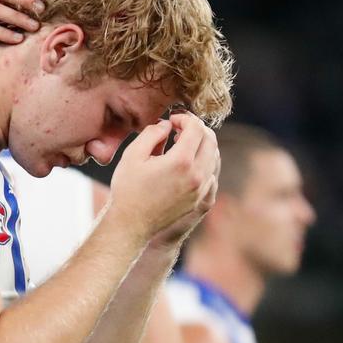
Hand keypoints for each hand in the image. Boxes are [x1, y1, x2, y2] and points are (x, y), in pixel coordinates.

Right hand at [107, 113, 218, 245]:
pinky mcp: (200, 198)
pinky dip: (203, 160)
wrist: (131, 224)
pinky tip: (185, 161)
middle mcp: (197, 175)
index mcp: (182, 162)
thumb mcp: (132, 155)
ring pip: (214, 156)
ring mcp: (201, 188)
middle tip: (179, 127)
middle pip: (210, 140)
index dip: (185, 118)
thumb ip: (151, 133)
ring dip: (201, 144)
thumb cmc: (128, 189)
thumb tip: (167, 125)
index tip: (172, 119)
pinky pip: (211, 172)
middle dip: (196, 128)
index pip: (196, 128)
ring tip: (182, 142)